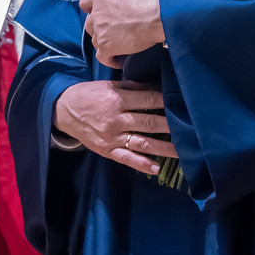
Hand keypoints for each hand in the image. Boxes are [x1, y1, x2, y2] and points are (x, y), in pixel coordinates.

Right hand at [53, 79, 176, 175]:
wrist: (62, 111)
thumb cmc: (87, 95)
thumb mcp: (108, 85)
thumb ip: (130, 88)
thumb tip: (154, 88)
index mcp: (117, 99)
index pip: (148, 99)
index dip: (166, 101)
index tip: (182, 103)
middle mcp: (116, 119)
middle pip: (149, 122)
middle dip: (171, 125)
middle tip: (192, 129)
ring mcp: (112, 137)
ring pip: (143, 143)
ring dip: (164, 148)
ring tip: (183, 151)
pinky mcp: (106, 150)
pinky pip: (126, 159)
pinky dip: (142, 164)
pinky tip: (156, 168)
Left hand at [80, 0, 164, 67]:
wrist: (160, 15)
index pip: (85, 2)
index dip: (91, 8)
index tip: (97, 12)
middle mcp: (97, 13)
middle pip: (90, 24)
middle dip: (99, 28)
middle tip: (113, 30)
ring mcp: (101, 31)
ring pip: (95, 41)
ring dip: (105, 43)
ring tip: (118, 45)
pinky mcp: (107, 47)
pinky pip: (102, 57)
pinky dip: (109, 59)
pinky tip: (117, 59)